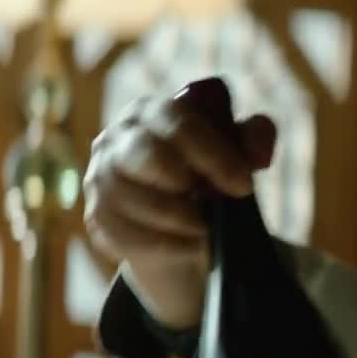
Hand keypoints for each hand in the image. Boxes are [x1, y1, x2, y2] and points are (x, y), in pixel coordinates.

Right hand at [83, 77, 277, 328]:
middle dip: (185, 184)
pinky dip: (161, 242)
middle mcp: (119, 136)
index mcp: (154, 111)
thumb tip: (259, 155)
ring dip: (175, 218)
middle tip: (215, 207)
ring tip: (205, 229)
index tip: (242, 186)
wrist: (181, 217)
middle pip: (146, 153)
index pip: (179, 123)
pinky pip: (121, 230)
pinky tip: (188, 246)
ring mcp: (101, 175)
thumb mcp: (238, 151)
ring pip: (130, 196)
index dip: (214, 155)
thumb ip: (255, 138)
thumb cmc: (208, 170)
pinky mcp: (98, 213)